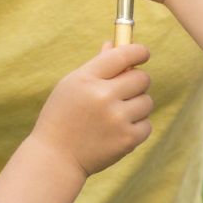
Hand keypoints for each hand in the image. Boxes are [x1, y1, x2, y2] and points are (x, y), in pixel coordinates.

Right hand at [31, 43, 152, 175]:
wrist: (55, 158)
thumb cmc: (61, 117)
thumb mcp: (71, 86)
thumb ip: (96, 66)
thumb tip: (114, 44)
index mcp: (86, 79)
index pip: (122, 55)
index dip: (138, 51)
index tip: (143, 53)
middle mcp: (103, 97)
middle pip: (142, 78)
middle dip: (137, 82)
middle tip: (124, 90)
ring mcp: (117, 119)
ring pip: (147, 101)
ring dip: (137, 105)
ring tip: (117, 114)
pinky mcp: (127, 139)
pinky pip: (147, 124)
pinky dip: (137, 126)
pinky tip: (118, 130)